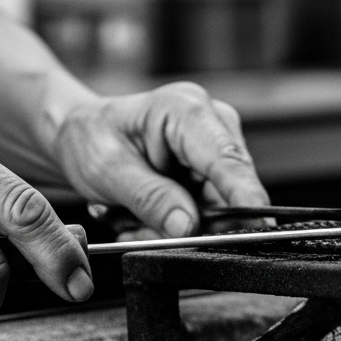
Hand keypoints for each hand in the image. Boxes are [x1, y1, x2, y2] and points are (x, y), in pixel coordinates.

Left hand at [53, 82, 269, 237]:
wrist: (82, 133)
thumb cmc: (91, 137)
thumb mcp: (108, 170)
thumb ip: (150, 198)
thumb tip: (189, 226)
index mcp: (185, 111)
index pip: (227, 159)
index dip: (245, 196)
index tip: (258, 229)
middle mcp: (211, 124)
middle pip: (229, 191)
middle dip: (190, 224)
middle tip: (137, 229)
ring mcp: (215, 148)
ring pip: (218, 209)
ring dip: (175, 226)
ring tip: (130, 217)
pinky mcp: (212, 170)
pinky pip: (207, 212)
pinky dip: (175, 223)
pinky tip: (142, 215)